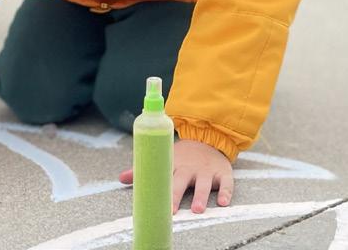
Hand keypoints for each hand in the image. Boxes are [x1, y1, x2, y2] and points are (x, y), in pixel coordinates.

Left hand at [119, 139, 233, 213]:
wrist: (209, 137)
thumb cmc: (183, 155)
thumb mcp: (166, 158)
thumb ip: (146, 169)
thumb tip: (121, 178)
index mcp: (174, 164)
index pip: (165, 176)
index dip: (160, 189)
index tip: (156, 203)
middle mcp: (190, 167)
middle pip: (182, 182)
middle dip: (177, 195)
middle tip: (173, 211)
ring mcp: (207, 170)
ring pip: (204, 184)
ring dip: (201, 196)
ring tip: (198, 209)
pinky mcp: (223, 172)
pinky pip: (226, 183)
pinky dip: (226, 192)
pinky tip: (224, 202)